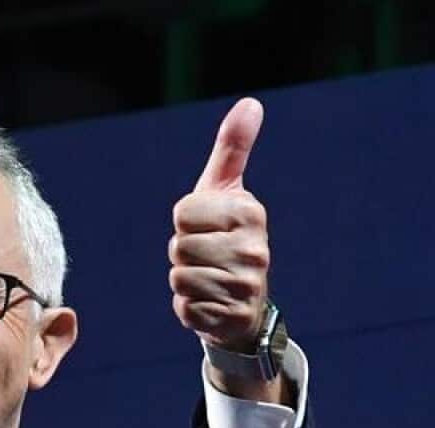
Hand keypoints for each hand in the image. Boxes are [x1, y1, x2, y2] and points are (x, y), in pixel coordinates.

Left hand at [169, 98, 285, 401]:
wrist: (242, 300)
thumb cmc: (225, 235)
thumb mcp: (226, 190)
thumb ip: (233, 148)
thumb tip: (250, 103)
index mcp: (250, 213)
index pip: (183, 213)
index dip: (185, 221)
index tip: (205, 226)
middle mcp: (256, 250)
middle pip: (178, 247)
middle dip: (182, 253)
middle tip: (206, 256)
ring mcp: (245, 287)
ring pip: (178, 278)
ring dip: (184, 280)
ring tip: (208, 278)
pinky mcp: (231, 317)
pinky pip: (184, 308)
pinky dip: (188, 307)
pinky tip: (209, 302)